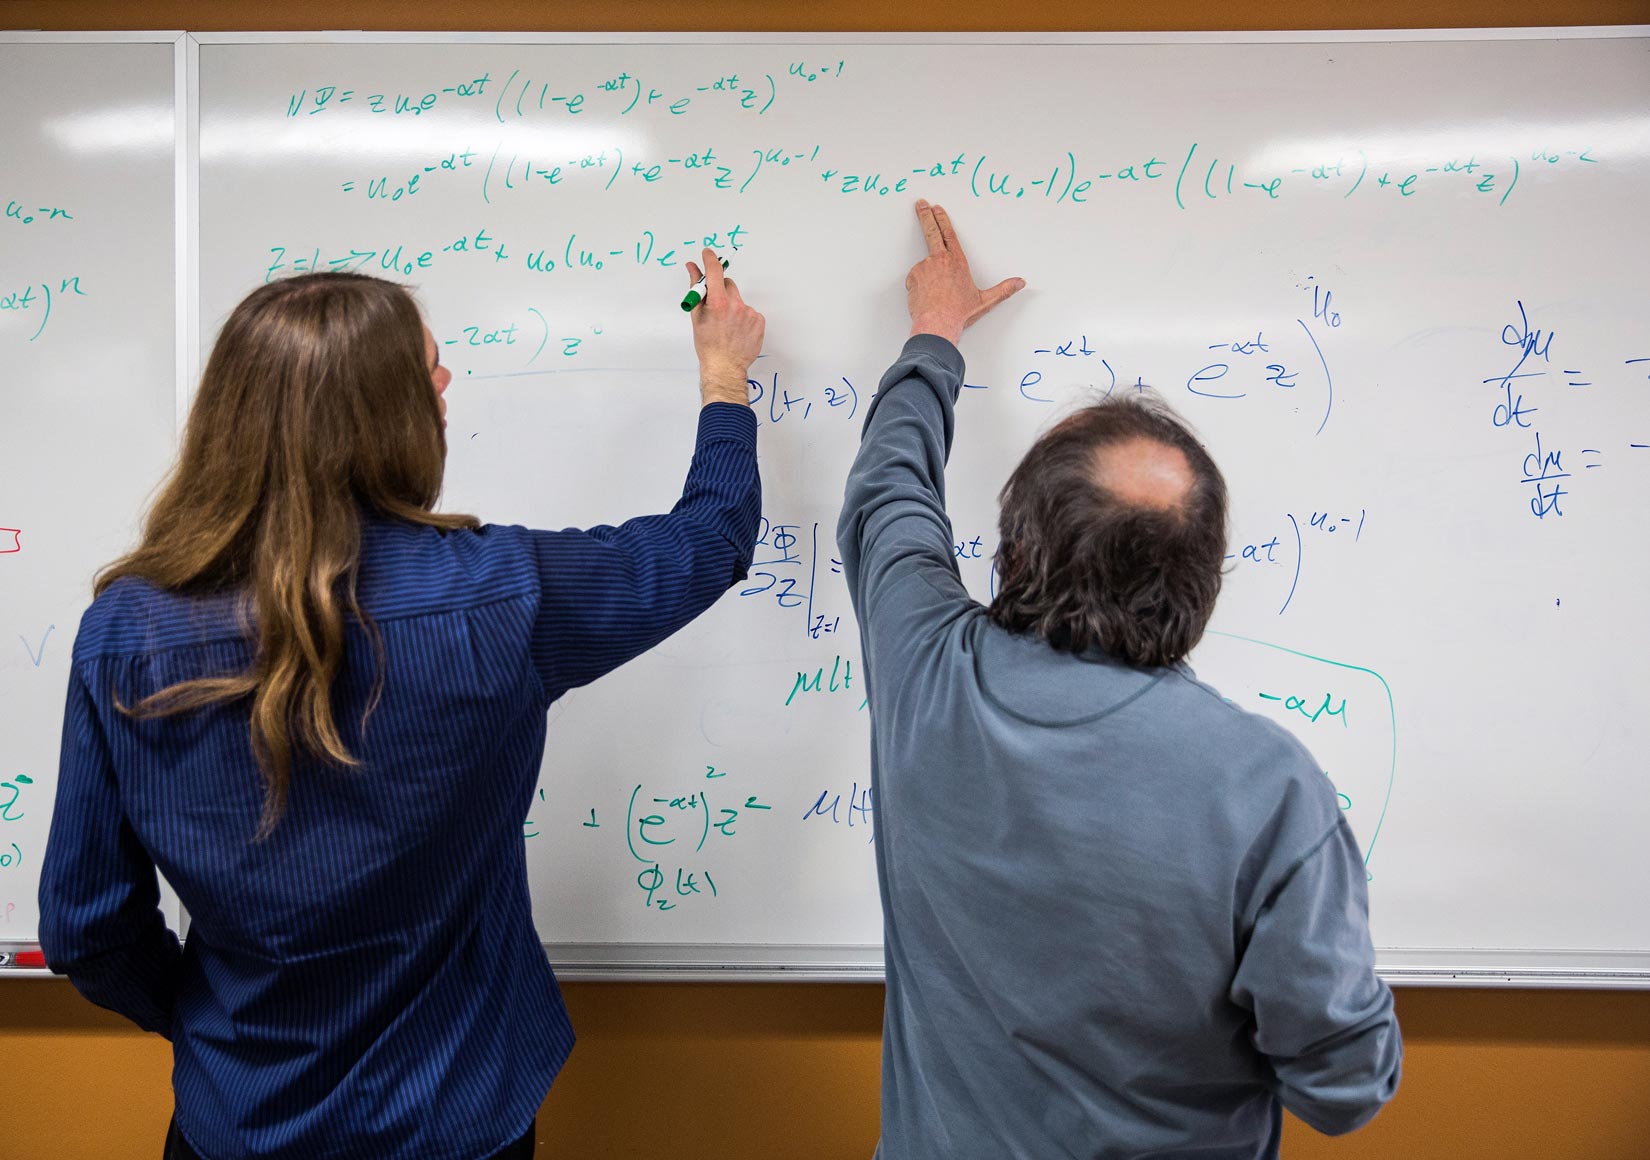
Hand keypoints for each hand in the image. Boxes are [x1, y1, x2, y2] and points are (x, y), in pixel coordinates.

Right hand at [686, 248, 764, 406]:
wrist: (725, 367)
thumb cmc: (708, 345)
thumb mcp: (697, 316)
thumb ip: (695, 289)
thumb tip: (692, 268)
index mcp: (718, 304)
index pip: (715, 272)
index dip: (710, 260)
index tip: (708, 253)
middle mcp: (736, 306)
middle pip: (728, 285)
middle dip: (721, 291)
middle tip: (715, 307)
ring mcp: (749, 314)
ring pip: (739, 299)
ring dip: (732, 306)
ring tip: (727, 325)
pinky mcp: (759, 321)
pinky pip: (749, 311)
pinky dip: (743, 317)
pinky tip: (737, 330)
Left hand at [905, 200, 1024, 345]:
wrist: (938, 324)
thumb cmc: (959, 313)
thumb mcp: (984, 301)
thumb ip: (1003, 290)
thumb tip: (1019, 283)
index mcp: (957, 261)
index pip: (949, 234)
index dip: (942, 219)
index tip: (937, 208)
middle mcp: (940, 260)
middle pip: (931, 231)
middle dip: (926, 215)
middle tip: (921, 204)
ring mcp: (924, 267)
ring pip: (924, 266)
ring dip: (926, 275)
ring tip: (934, 293)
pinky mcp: (913, 277)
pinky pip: (915, 279)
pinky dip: (919, 286)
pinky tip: (926, 297)